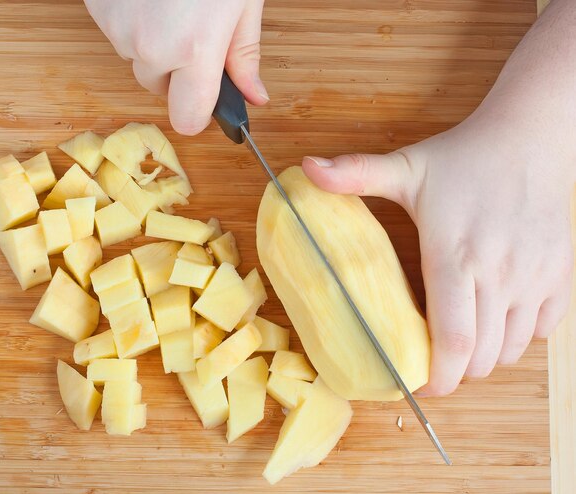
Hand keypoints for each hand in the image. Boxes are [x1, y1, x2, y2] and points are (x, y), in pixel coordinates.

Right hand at [84, 0, 267, 134]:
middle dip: (174, 67)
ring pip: (135, 57)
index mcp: (195, 50)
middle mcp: (150, 47)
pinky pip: (115, 31)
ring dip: (151, 40)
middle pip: (158, 86)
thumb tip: (254, 97)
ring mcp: (117, 26)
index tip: (203, 94)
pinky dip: (130, 18)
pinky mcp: (96, 6)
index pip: (186, 121)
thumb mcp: (242, 2)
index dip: (197, 111)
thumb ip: (244, 55)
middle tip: (190, 24)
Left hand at [302, 108, 574, 395]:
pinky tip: (493, 321)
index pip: (454, 341)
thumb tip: (305, 169)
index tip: (417, 386)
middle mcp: (500, 275)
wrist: (531, 137)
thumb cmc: (463, 157)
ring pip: (510, 351)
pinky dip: (514, 340)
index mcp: (456, 256)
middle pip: (481, 358)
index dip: (436, 377)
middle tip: (431, 363)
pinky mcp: (559, 277)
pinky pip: (539, 332)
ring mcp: (535, 278)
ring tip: (459, 343)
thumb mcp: (406, 167)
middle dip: (454, 374)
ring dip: (483, 360)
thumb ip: (356, 174)